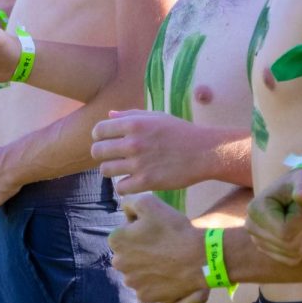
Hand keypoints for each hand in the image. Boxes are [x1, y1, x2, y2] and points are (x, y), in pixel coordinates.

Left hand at [91, 109, 214, 193]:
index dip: (98, 136)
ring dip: (111, 170)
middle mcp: (133, 143)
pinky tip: (131, 181)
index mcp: (134, 124)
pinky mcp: (146, 182)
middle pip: (97, 151)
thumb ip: (130, 115)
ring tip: (122, 169)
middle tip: (112, 156)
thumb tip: (109, 116)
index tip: (105, 140)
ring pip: (105, 170)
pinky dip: (123, 186)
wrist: (204, 152)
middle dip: (101, 154)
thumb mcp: (156, 116)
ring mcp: (139, 164)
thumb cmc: (180, 132)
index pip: (99, 130)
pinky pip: (120, 187)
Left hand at [109, 192, 208, 302]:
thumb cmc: (173, 227)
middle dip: (140, 247)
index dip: (139, 228)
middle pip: (129, 252)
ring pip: (137, 269)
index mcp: (116, 240)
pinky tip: (168, 272)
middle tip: (161, 242)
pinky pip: (147, 286)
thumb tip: (125, 211)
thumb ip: (128, 202)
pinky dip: (155, 280)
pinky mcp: (146, 296)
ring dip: (147, 264)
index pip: (123, 231)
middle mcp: (118, 263)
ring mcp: (132, 283)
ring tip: (166, 257)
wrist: (199, 257)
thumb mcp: (148, 201)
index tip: (154, 228)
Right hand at [245, 166, 301, 264]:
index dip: (300, 222)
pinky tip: (295, 233)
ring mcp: (256, 239)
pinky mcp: (265, 249)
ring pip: (291, 254)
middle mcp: (250, 226)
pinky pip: (290, 260)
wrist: (295, 191)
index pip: (286, 232)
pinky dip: (299, 250)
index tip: (297, 206)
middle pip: (289, 245)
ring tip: (297, 222)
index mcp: (255, 209)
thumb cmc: (300, 183)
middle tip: (299, 215)